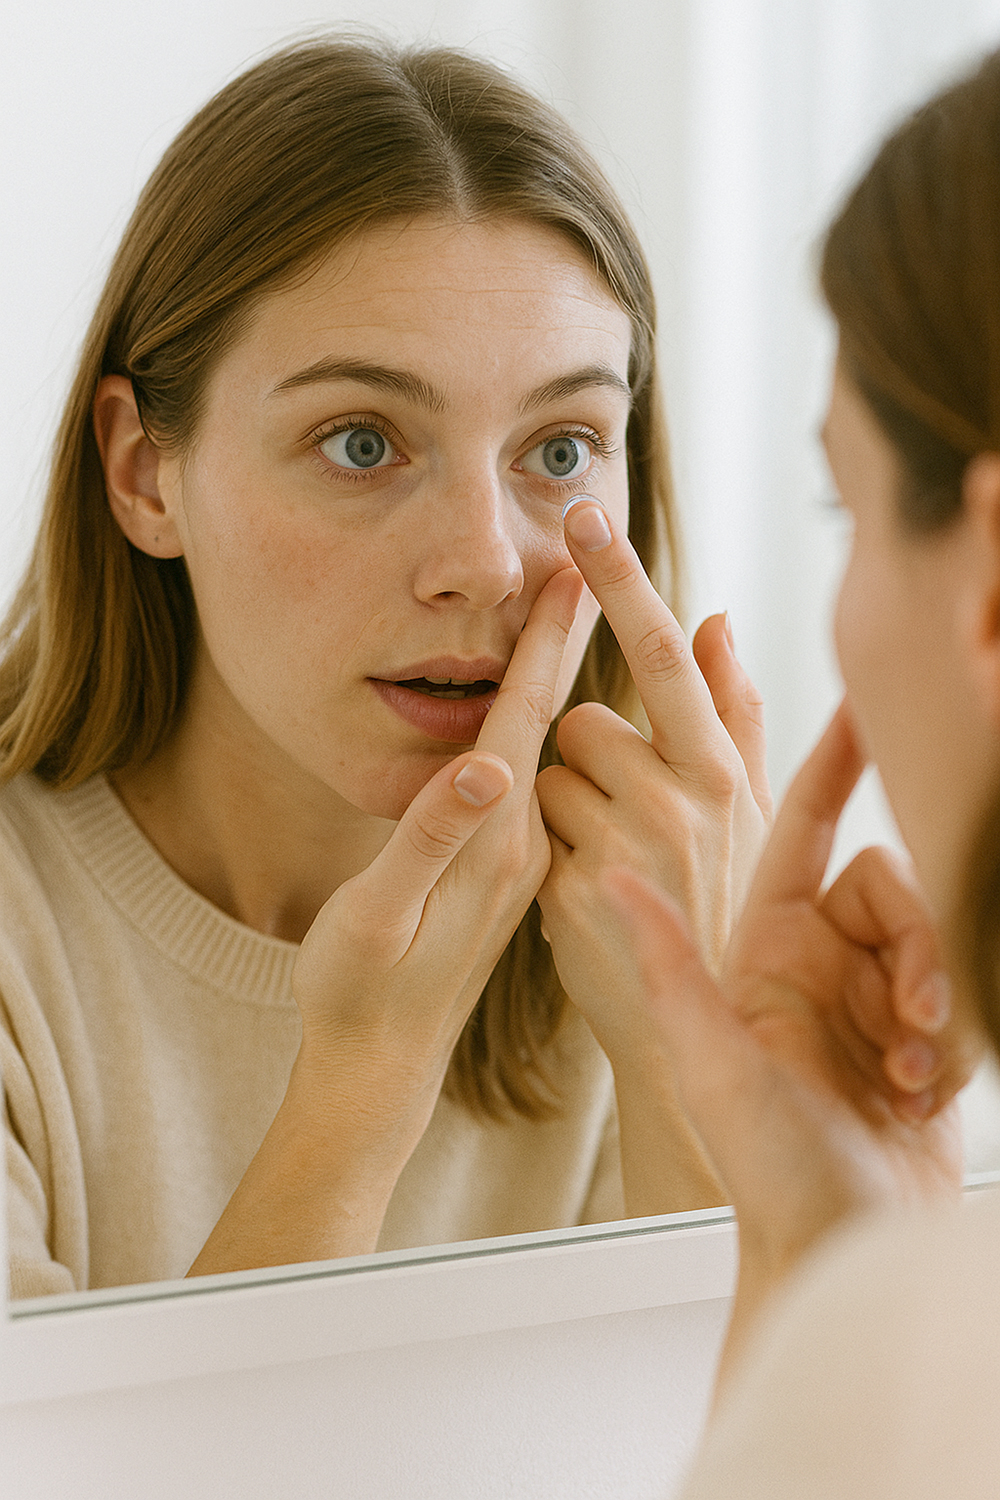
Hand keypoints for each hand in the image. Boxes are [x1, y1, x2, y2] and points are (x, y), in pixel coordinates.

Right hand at [188, 568, 584, 1276]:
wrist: (383, 1063)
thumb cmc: (363, 991)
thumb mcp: (381, 918)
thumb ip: (432, 839)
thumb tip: (486, 765)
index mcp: (498, 839)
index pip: (530, 718)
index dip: (548, 641)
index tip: (574, 568)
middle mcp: (522, 839)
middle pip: (554, 720)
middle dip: (569, 638)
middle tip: (591, 561)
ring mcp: (519, 855)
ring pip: (549, 747)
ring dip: (561, 675)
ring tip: (576, 610)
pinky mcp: (507, 871)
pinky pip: (538, 782)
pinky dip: (541, 728)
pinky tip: (543, 707)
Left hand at [535, 498, 771, 1052]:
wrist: (684, 1029)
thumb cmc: (721, 908)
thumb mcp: (750, 816)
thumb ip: (735, 712)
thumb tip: (716, 617)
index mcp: (721, 775)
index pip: (662, 655)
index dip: (621, 582)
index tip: (582, 518)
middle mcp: (678, 805)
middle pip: (584, 720)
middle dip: (587, 757)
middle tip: (623, 818)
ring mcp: (620, 849)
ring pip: (544, 772)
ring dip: (559, 806)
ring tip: (604, 860)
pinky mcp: (565, 889)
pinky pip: (523, 828)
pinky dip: (539, 851)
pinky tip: (578, 892)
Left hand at [604, 702, 975, 1341]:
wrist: (834, 1239)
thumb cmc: (762, 1158)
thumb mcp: (710, 1055)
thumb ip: (669, 960)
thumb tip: (611, 876)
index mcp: (768, 942)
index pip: (802, 828)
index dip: (832, 764)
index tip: (861, 705)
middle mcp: (822, 954)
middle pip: (887, 882)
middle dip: (914, 936)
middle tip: (909, 1011)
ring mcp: (875, 990)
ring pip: (930, 930)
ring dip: (933, 992)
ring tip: (909, 1065)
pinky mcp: (922, 1028)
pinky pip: (959, 989)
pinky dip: (951, 1033)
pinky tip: (922, 1087)